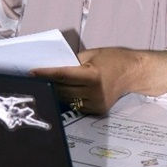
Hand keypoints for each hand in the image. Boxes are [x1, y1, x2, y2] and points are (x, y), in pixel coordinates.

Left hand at [31, 47, 166, 114]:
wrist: (134, 72)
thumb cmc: (113, 59)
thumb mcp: (91, 54)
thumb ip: (72, 62)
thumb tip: (52, 67)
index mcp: (93, 76)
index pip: (63, 75)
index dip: (45, 74)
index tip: (32, 72)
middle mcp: (95, 92)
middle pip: (62, 89)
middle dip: (47, 83)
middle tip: (33, 77)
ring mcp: (96, 104)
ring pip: (67, 99)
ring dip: (55, 91)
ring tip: (44, 84)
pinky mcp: (97, 111)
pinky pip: (75, 104)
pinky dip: (67, 98)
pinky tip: (59, 91)